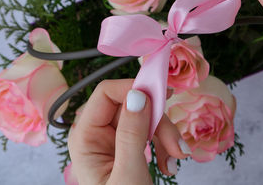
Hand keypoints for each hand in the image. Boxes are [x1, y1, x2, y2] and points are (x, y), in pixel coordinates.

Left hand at [68, 79, 190, 184]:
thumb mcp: (128, 174)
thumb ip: (132, 133)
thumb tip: (139, 94)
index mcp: (85, 136)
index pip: (107, 93)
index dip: (135, 89)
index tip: (164, 97)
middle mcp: (97, 132)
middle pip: (132, 104)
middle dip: (158, 122)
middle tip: (177, 144)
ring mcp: (113, 137)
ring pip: (146, 116)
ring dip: (166, 136)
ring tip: (177, 158)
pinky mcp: (128, 144)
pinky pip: (151, 131)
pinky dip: (165, 145)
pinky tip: (170, 163)